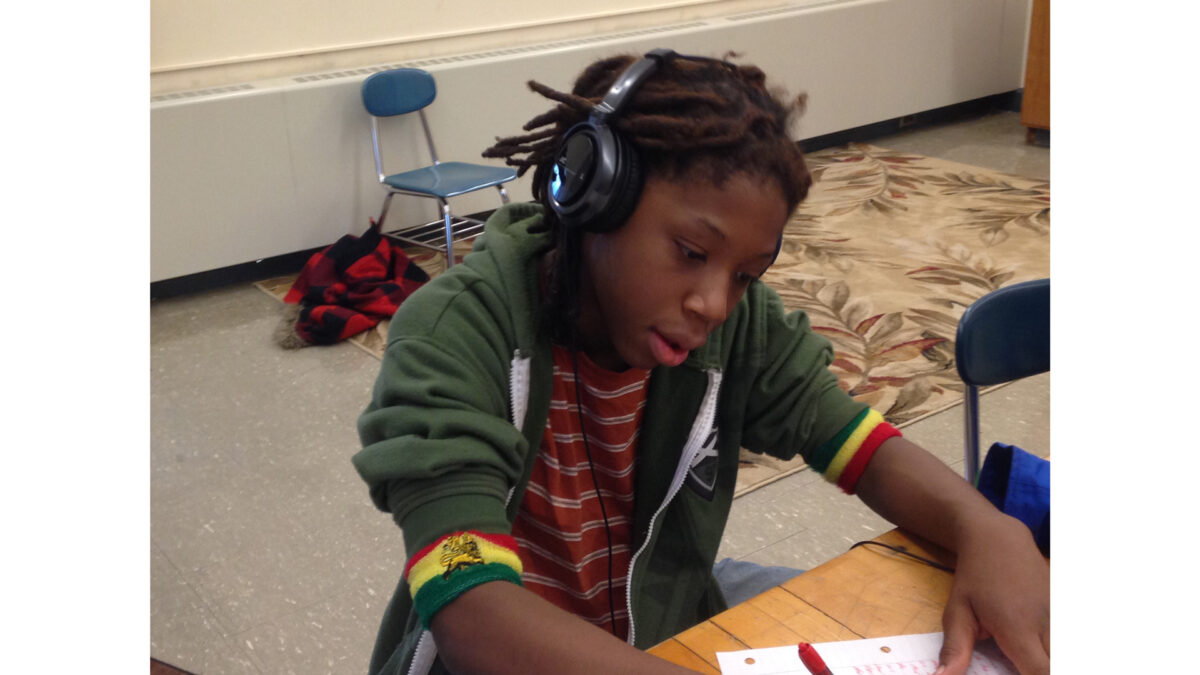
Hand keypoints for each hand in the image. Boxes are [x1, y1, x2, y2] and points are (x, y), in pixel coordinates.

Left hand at [936, 514, 1048, 674]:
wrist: (999, 540)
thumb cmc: (974, 577)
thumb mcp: (956, 611)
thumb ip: (955, 648)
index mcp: (1017, 627)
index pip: (1041, 672)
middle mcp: (1045, 623)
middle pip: (1057, 665)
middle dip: (1043, 671)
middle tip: (1017, 665)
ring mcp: (1059, 614)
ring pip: (1063, 650)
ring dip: (1049, 657)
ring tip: (1025, 654)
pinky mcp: (1063, 608)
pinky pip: (1065, 636)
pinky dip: (1055, 645)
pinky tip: (1040, 645)